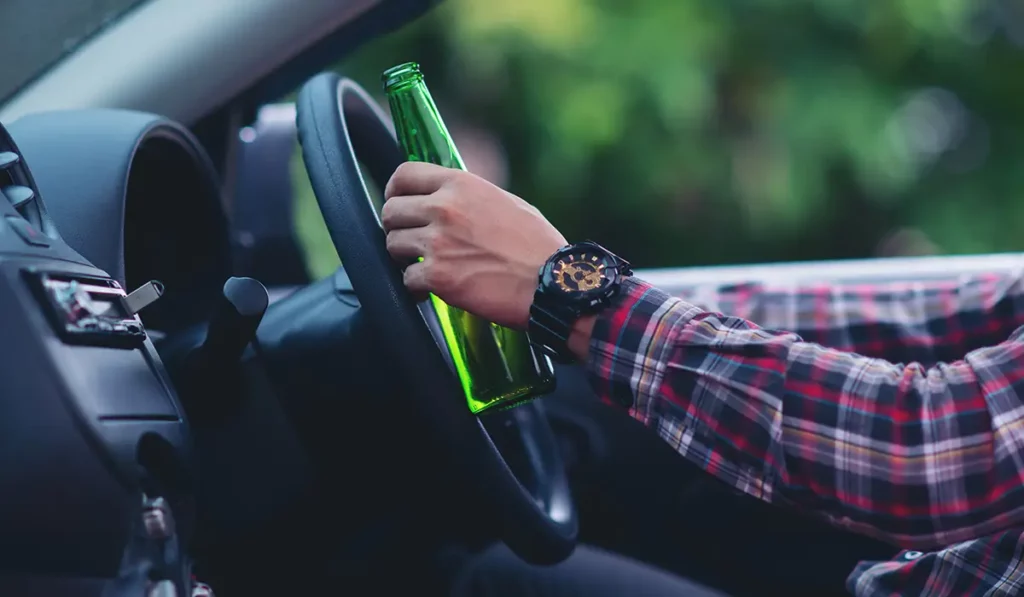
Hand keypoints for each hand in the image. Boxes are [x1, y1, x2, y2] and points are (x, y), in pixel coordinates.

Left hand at [382, 162, 566, 329]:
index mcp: (461, 184)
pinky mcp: (438, 276)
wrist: (553, 283)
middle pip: (391, 211)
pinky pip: (407, 279)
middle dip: (398, 229)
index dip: (396, 190)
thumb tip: (449, 199)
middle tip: (412, 243)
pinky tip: (432, 290)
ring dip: (405, 259)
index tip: (398, 203)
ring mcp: (438, 242)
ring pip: (393, 245)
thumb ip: (470, 197)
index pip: (404, 174)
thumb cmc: (539, 246)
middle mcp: (445, 208)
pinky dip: (417, 288)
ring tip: (426, 267)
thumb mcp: (506, 202)